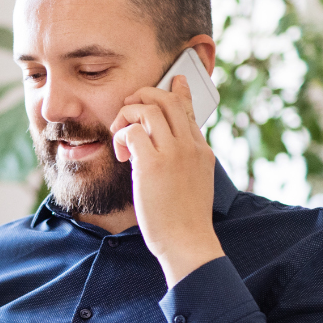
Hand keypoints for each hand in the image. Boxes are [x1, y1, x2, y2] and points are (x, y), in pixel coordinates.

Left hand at [110, 74, 223, 287]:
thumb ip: (186, 162)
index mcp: (202, 150)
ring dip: (127, 116)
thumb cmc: (186, 220)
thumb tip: (169, 152)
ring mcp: (173, 153)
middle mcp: (190, 146)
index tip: (175, 80)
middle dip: (143, 95)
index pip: (189, 110)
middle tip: (128, 109)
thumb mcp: (195, 183)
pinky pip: (133, 131)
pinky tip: (122, 156)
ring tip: (121, 136)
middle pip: (167, 99)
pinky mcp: (153, 164)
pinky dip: (122, 137)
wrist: (188, 242)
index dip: (178, 92)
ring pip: (148, 108)